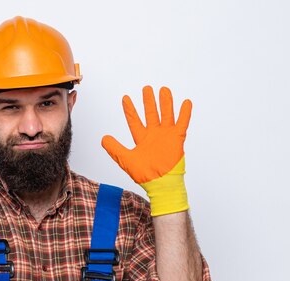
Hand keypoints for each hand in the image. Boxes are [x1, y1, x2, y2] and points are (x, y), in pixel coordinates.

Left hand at [102, 86, 191, 215]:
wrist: (161, 183)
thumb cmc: (145, 175)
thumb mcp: (126, 160)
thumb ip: (115, 149)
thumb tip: (103, 139)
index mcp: (142, 139)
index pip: (134, 121)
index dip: (130, 110)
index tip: (125, 98)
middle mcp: (154, 135)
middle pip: (151, 114)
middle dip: (148, 102)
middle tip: (146, 88)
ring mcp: (166, 136)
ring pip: (166, 115)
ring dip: (165, 103)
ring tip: (164, 90)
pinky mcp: (177, 139)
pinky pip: (182, 123)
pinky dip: (184, 113)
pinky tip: (185, 102)